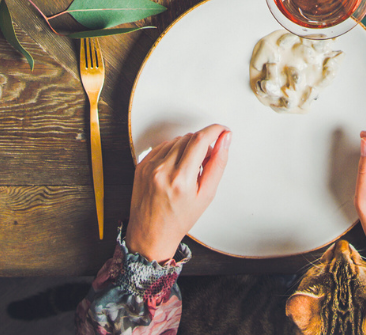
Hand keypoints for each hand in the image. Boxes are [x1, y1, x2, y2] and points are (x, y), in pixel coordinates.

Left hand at [127, 124, 229, 262]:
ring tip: (189, 169)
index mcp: (180, 180)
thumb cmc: (178, 220)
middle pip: (188, 138)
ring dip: (187, 147)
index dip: (214, 131)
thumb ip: (217, 164)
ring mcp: (149, 167)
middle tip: (205, 161)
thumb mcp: (206, 196)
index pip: (200, 140)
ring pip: (176, 140)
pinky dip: (173, 151)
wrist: (151, 234)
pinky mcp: (141, 165)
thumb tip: (224, 141)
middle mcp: (162, 170)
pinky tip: (176, 167)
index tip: (222, 131)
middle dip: (202, 143)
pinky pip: (162, 146)